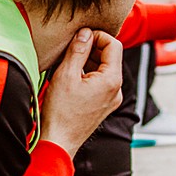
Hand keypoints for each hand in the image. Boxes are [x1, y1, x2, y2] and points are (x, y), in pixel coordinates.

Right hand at [39, 29, 123, 157]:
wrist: (58, 142)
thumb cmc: (60, 113)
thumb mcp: (66, 74)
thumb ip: (78, 50)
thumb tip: (85, 33)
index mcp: (112, 80)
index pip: (114, 45)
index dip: (97, 36)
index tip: (81, 36)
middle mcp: (116, 90)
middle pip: (110, 57)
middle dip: (91, 48)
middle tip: (71, 49)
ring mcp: (111, 99)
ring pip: (104, 70)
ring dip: (88, 61)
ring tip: (68, 64)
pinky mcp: (103, 106)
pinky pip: (100, 83)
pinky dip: (87, 75)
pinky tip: (71, 77)